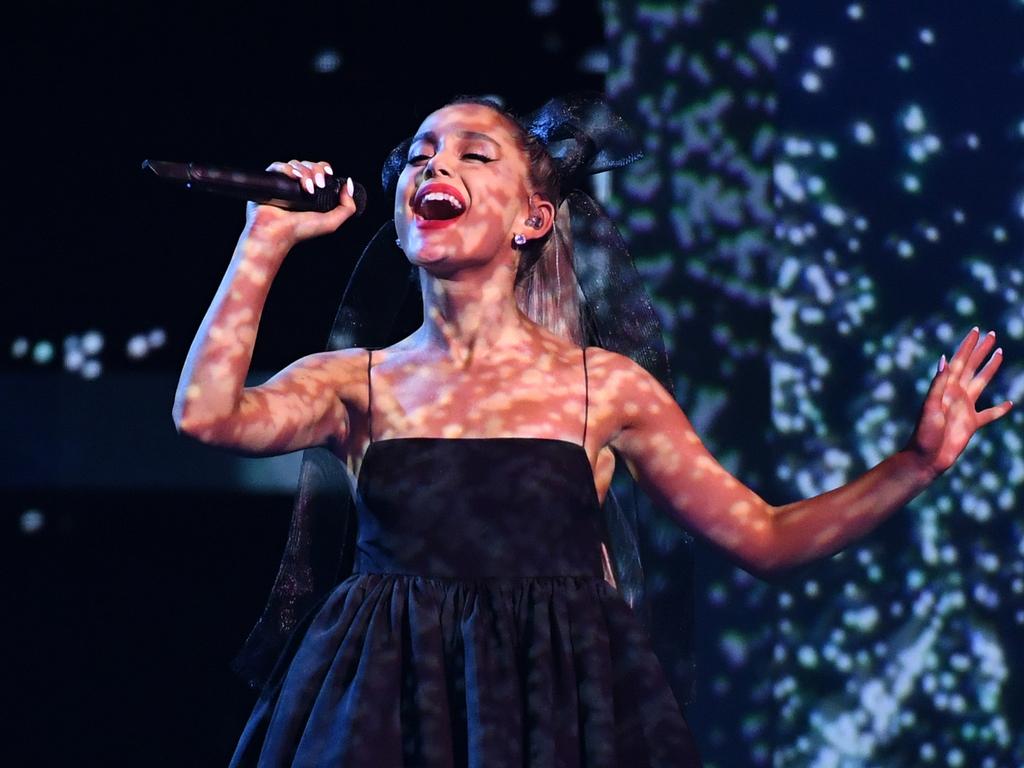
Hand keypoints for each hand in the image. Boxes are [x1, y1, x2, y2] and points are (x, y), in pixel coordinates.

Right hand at [245, 160, 358, 246]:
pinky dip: (288, 169)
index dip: (324, 169)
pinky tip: (293, 178)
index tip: (328, 175)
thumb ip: (347, 207)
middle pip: (309, 164)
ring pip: (296, 164)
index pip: (319, 170)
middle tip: (318, 185)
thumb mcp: (331, 222)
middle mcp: (297, 185)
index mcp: (311, 191)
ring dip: (304, 173)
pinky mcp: (270, 180)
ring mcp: (283, 182)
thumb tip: (349, 186)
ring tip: (306, 189)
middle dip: (316, 171)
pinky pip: (278, 165)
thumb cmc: (300, 231)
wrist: (277, 233)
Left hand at [905, 327, 1012, 476]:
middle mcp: (956, 394)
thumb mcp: (930, 406)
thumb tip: (946, 360)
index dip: (968, 346)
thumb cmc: (925, 432)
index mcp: (946, 388)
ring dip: (990, 368)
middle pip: (972, 367)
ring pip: (982, 383)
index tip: (977, 330)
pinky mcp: (971, 424)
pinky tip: (1011, 403)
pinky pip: (989, 414)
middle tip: (992, 334)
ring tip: (1000, 354)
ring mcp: (964, 408)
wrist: (925, 457)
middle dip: (981, 350)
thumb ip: (939, 384)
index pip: (960, 361)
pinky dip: (1000, 409)